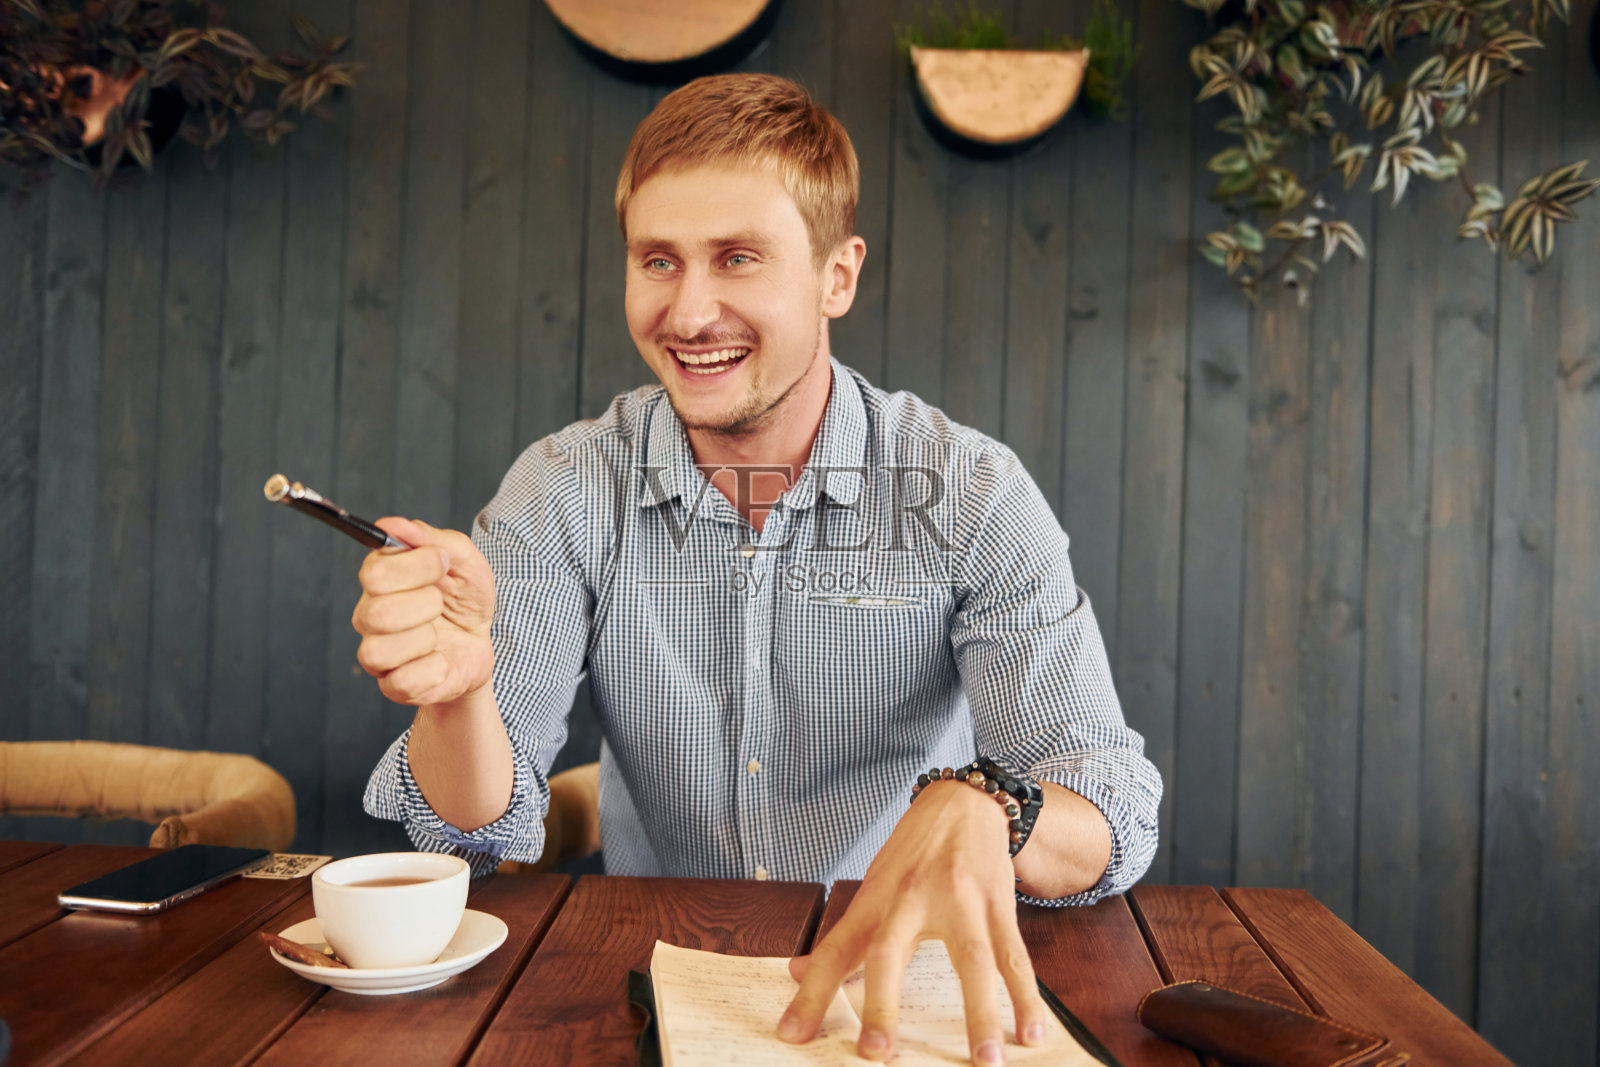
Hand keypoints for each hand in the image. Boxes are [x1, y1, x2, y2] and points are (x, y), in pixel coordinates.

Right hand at [351, 516, 494, 706]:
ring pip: (380, 650)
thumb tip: (394, 525)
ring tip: (439, 635)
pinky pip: (403, 681)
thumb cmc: (465, 600)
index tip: (442, 564)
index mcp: (381, 580)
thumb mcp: (466, 562)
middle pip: (376, 613)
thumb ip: (435, 540)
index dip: (416, 567)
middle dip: (425, 605)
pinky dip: (434, 670)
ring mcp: (378, 653)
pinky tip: (441, 660)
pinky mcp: (394, 685)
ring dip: (426, 639)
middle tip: (441, 603)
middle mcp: (369, 615)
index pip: (374, 572)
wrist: (480, 645)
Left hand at [777, 781, 1053, 1064]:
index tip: (792, 1035)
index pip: (834, 950)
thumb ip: (843, 936)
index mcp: (875, 900)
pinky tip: (1031, 1033)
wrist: (963, 802)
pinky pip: (1014, 955)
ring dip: (980, 1013)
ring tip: (985, 1062)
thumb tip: (796, 974)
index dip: (811, 993)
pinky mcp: (998, 902)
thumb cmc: (914, 852)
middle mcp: (911, 898)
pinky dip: (1026, 997)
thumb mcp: (873, 886)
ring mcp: (960, 900)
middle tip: (876, 1054)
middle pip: (889, 952)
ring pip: (971, 959)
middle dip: (882, 1005)